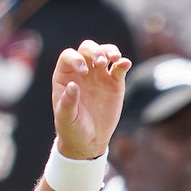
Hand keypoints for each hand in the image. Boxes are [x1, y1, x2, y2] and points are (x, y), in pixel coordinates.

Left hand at [52, 40, 131, 160]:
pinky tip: (125, 63)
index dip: (76, 59)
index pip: (69, 56)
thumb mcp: (66, 118)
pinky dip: (123, 63)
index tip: (83, 72)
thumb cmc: (71, 128)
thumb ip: (67, 102)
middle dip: (95, 51)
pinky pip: (119, 68)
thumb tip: (72, 85)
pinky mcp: (114, 83)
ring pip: (104, 52)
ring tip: (115, 58)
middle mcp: (82, 71)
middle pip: (88, 49)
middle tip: (101, 62)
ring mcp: (99, 75)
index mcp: (65, 76)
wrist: (89, 141)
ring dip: (110, 51)